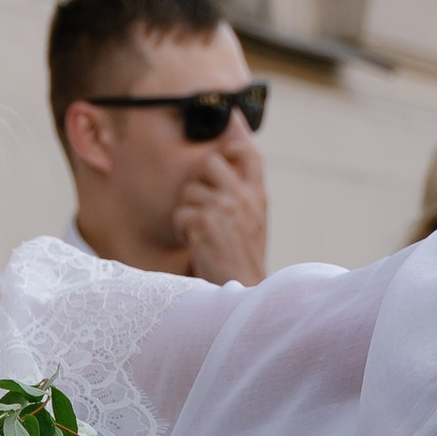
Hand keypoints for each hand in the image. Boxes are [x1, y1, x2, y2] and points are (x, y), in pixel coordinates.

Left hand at [173, 129, 268, 285]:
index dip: (231, 144)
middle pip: (208, 162)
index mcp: (257, 195)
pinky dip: (182, 230)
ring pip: (188, 191)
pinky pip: (179, 213)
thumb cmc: (243, 258)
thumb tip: (227, 162)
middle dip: (197, 180)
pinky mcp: (203, 223)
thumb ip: (243, 193)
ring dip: (188, 212)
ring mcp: (223, 208)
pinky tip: (196, 243)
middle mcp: (241, 196)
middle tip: (200, 204)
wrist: (244, 291)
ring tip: (203, 232)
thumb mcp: (254, 220)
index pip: (248, 151)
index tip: (223, 152)